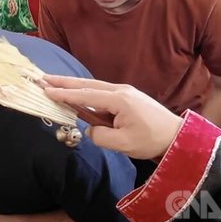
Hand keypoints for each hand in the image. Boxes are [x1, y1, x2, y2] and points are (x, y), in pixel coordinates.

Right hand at [43, 75, 182, 159]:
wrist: (177, 136)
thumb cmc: (152, 140)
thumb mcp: (123, 144)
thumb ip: (100, 136)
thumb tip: (90, 129)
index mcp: (119, 99)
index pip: (86, 95)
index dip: (64, 94)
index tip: (45, 90)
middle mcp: (120, 90)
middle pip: (87, 84)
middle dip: (64, 82)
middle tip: (43, 77)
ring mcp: (124, 92)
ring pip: (93, 87)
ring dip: (73, 86)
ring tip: (54, 84)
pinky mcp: (127, 98)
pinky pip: (101, 94)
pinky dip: (86, 93)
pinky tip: (76, 96)